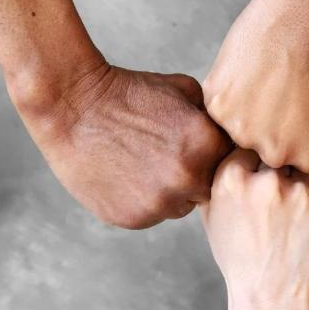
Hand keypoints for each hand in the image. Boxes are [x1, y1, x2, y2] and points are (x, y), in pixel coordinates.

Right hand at [18, 60, 231, 228]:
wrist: (74, 105)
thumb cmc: (131, 92)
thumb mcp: (185, 90)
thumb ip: (214, 120)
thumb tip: (234, 136)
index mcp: (207, 146)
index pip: (231, 164)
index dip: (215, 154)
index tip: (196, 144)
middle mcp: (187, 180)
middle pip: (208, 189)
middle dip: (196, 174)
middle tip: (168, 154)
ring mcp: (158, 204)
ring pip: (181, 206)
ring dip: (171, 191)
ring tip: (145, 163)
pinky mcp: (133, 219)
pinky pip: (152, 216)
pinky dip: (143, 200)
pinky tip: (126, 174)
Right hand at [199, 147, 308, 309]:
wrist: (270, 297)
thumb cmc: (238, 257)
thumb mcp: (211, 217)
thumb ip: (214, 179)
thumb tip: (221, 147)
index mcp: (232, 179)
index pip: (247, 148)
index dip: (252, 165)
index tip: (254, 182)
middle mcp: (267, 181)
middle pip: (277, 156)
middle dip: (276, 174)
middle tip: (274, 203)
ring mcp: (299, 193)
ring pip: (302, 171)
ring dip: (298, 188)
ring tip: (288, 218)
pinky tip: (303, 228)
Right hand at [203, 0, 308, 174]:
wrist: (299, 21)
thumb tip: (301, 162)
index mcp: (307, 159)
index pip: (288, 165)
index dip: (286, 140)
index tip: (287, 121)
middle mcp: (275, 154)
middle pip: (259, 153)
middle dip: (262, 129)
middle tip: (272, 98)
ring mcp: (243, 134)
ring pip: (234, 133)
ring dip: (240, 114)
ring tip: (259, 84)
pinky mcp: (219, 109)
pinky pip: (215, 111)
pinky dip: (225, 94)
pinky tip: (244, 76)